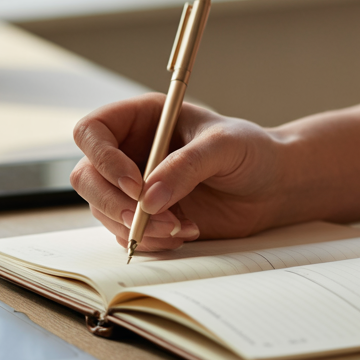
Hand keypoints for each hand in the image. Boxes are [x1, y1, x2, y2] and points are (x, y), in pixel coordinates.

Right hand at [71, 94, 291, 250]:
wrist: (273, 186)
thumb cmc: (251, 151)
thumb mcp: (223, 146)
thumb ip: (186, 167)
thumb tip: (148, 200)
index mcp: (140, 119)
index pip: (92, 132)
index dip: (103, 159)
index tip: (135, 185)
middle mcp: (129, 151)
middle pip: (87, 177)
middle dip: (112, 202)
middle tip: (144, 218)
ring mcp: (134, 187)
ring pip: (103, 210)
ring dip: (136, 226)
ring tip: (180, 226)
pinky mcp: (146, 216)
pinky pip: (127, 234)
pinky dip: (151, 241)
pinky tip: (186, 231)